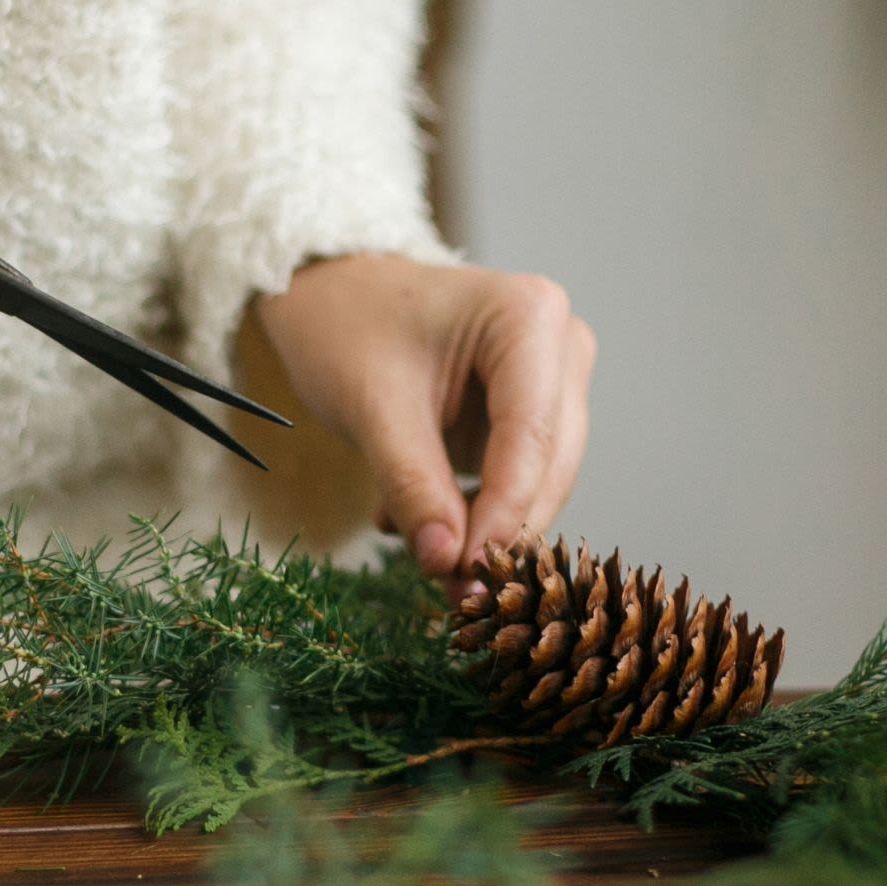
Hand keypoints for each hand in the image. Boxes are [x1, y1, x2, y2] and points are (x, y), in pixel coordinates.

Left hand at [255, 256, 594, 579]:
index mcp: (529, 318)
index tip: (470, 574)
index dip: (505, 514)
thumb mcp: (372, 407)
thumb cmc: (345, 325)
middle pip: (548, 464)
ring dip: (480, 526)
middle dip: (499, 531)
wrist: (326, 294)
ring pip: (538, 481)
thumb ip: (413, 485)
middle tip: (452, 591)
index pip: (534, 436)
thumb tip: (445, 562)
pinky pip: (512, 478)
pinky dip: (467, 509)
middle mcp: (560, 344)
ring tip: (415, 547)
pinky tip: (409, 518)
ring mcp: (550, 378)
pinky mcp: (529, 411)